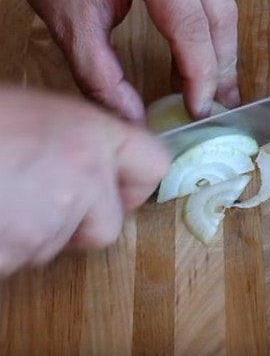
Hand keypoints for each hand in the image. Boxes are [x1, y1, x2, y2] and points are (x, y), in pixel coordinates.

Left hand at [0, 0, 240, 120]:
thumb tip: (131, 115)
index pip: (192, 26)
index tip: (197, 108)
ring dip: (218, 49)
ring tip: (212, 87)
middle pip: (221, 14)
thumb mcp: (67, 16)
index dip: (199, 75)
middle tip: (215, 105)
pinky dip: (207, 27)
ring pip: (222, 2)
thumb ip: (100, 73)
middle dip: (220, 66)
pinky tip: (198, 53)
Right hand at [0, 88, 169, 277]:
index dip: (134, 180)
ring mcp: (50, 223)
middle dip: (81, 221)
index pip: (153, 164)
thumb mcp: (29, 110)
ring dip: (34, 232)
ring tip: (1, 196)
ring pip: (59, 245)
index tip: (120, 184)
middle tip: (41, 198)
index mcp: (90, 135)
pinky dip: (4, 247)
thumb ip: (71, 137)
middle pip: (109, 223)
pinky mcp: (15, 255)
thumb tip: (91, 160)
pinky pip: (20, 261)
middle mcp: (83, 181)